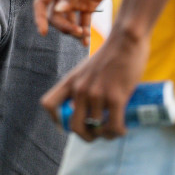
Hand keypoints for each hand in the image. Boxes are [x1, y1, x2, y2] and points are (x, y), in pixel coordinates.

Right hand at [34, 0, 108, 45]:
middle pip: (55, 16)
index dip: (39, 18)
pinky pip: (83, 21)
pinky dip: (84, 31)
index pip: (41, 3)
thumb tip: (58, 11)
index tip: (43, 32)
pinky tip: (86, 41)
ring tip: (84, 35)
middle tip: (77, 31)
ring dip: (74, 30)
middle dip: (63, 26)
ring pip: (68, 21)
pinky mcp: (87, 5)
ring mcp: (74, 0)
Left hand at [41, 26, 150, 140]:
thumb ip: (84, 86)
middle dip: (86, 136)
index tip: (69, 125)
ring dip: (107, 134)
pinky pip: (113, 126)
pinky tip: (123, 129)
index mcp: (71, 81)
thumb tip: (89, 112)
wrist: (126, 38)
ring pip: (98, 128)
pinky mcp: (115, 97)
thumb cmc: (111, 53)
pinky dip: (118, 132)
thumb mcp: (88, 69)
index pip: (48, 104)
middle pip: (74, 126)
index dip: (56, 120)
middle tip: (98, 133)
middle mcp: (79, 89)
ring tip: (115, 128)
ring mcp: (96, 94)